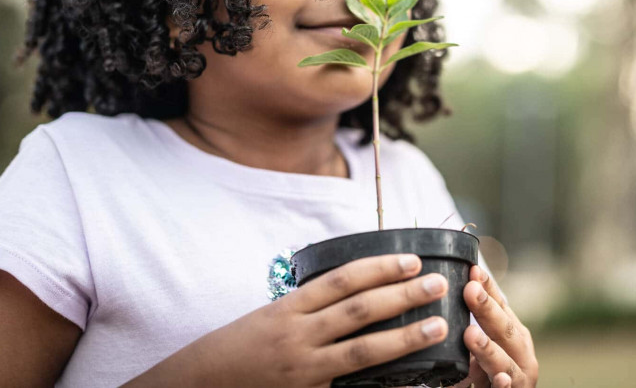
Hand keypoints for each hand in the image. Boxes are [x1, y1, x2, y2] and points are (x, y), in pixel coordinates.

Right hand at [151, 253, 448, 386]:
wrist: (198, 386)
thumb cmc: (236, 348)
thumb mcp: (269, 317)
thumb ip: (309, 307)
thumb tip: (355, 288)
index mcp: (288, 310)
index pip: (341, 281)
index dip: (379, 268)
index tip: (411, 260)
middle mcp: (297, 338)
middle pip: (358, 312)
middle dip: (401, 295)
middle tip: (437, 283)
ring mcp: (304, 372)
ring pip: (362, 353)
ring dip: (404, 339)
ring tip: (437, 326)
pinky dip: (382, 386)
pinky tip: (410, 383)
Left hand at [452, 265, 538, 387]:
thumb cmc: (488, 370)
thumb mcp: (482, 344)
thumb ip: (473, 322)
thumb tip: (447, 286)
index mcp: (513, 333)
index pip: (501, 305)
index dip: (488, 288)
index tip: (473, 270)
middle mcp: (520, 352)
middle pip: (504, 330)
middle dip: (488, 310)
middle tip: (470, 290)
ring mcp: (518, 377)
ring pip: (504, 363)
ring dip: (488, 348)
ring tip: (470, 335)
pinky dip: (504, 385)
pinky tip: (500, 378)